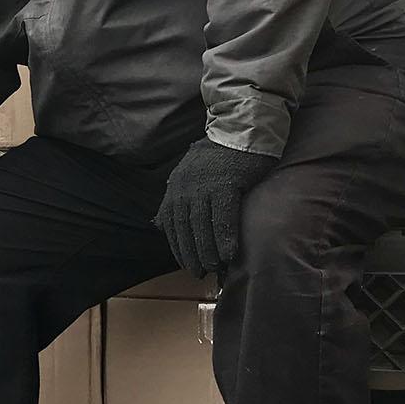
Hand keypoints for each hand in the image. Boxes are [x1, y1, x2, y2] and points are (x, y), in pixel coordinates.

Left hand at [153, 139, 277, 275]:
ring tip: (212, 268)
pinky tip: (228, 254)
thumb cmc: (221, 157)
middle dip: (190, 253)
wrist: (241, 131)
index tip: (184, 263)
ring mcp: (204, 185)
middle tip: (198, 272)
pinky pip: (222, 217)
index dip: (177, 245)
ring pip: (200, 225)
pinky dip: (223, 238)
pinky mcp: (225, 183)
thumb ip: (181, 197)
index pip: (170, 222)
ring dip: (206, 251)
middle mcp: (185, 186)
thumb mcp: (192, 174)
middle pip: (184, 227)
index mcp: (176, 185)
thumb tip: (163, 223)